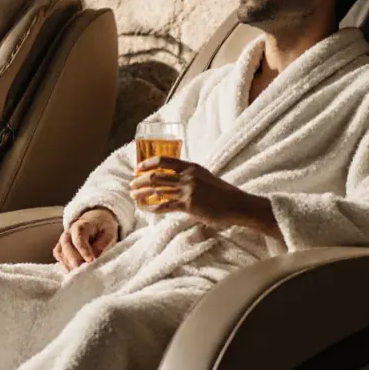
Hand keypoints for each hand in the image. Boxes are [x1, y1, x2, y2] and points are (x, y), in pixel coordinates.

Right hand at [53, 208, 118, 271]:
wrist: (96, 221)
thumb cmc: (103, 228)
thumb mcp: (109, 233)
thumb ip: (102, 244)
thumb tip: (95, 257)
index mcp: (83, 225)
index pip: (79, 236)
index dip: (83, 249)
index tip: (91, 260)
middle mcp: (70, 231)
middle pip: (66, 243)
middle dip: (72, 258)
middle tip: (80, 269)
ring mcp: (64, 238)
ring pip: (60, 250)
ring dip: (68, 262)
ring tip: (77, 272)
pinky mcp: (62, 245)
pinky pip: (58, 254)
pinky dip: (63, 263)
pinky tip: (70, 270)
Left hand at [130, 157, 278, 237]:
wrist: (237, 204)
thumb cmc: (222, 192)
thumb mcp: (204, 176)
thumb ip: (188, 175)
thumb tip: (172, 177)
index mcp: (191, 166)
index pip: (163, 160)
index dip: (147, 164)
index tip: (137, 169)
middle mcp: (187, 176)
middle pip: (156, 176)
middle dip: (140, 180)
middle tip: (131, 185)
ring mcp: (188, 191)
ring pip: (157, 190)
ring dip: (142, 194)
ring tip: (133, 196)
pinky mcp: (189, 205)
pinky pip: (165, 206)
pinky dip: (152, 208)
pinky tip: (146, 209)